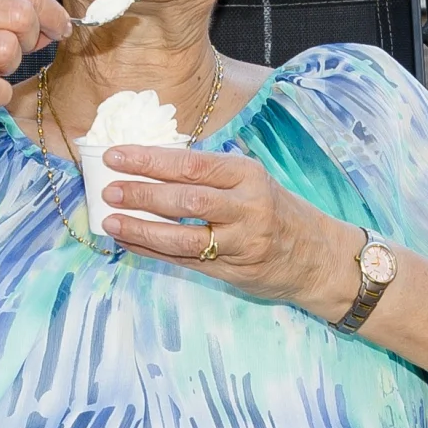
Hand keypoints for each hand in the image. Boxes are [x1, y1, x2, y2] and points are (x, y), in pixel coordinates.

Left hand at [96, 146, 356, 312]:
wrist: (317, 257)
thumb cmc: (277, 211)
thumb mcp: (252, 181)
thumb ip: (210, 175)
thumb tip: (152, 164)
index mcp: (248, 175)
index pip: (192, 164)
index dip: (150, 160)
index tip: (116, 156)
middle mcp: (247, 208)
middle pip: (185, 200)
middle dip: (142, 194)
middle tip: (109, 190)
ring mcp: (240, 243)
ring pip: (183, 237)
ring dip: (141, 229)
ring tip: (111, 220)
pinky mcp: (233, 271)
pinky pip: (185, 261)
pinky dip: (152, 251)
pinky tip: (129, 241)